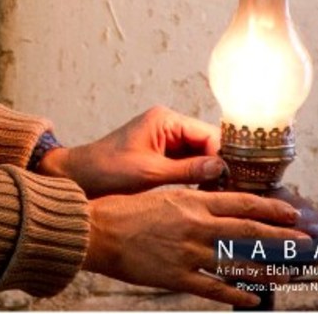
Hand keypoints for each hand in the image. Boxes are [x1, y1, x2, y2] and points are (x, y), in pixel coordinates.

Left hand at [38, 106, 225, 196]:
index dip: (226, 157)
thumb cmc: (106, 170)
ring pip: (201, 156)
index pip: (209, 134)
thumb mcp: (150, 173)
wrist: (78, 177)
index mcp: (165, 120)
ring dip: (211, 175)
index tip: (240, 181)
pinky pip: (189, 165)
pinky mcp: (161, 156)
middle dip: (222, 167)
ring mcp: (165, 141)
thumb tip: (222, 168)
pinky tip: (207, 196)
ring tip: (225, 197)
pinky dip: (198, 179)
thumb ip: (187, 170)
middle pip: (209, 145)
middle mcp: (168, 126)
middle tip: (238, 192)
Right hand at [84, 188, 310, 306]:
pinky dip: (237, 295)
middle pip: (250, 232)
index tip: (292, 213)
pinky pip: (215, 289)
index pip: (242, 203)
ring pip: (239, 262)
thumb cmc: (122, 208)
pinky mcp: (177, 276)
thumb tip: (217, 204)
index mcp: (191, 201)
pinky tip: (253, 299)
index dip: (272, 208)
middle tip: (307, 244)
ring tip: (289, 273)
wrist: (96, 230)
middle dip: (283, 239)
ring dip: (268, 269)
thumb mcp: (160, 192)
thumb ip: (190, 199)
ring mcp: (188, 253)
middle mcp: (196, 226)